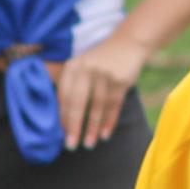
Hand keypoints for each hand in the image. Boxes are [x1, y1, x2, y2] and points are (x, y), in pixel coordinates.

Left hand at [56, 35, 149, 150]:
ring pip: (97, 107)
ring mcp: (106, 74)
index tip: (61, 135)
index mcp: (73, 67)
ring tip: (89, 144)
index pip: (64, 96)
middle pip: (78, 103)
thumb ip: (70, 86)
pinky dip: (109, 121)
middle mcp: (87, 69)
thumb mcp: (81, 66)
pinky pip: (114, 105)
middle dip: (74, 126)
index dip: (62, 117)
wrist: (128, 43)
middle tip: (71, 145)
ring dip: (93, 128)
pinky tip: (105, 134)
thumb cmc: (100, 61)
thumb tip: (63, 120)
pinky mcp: (122, 80)